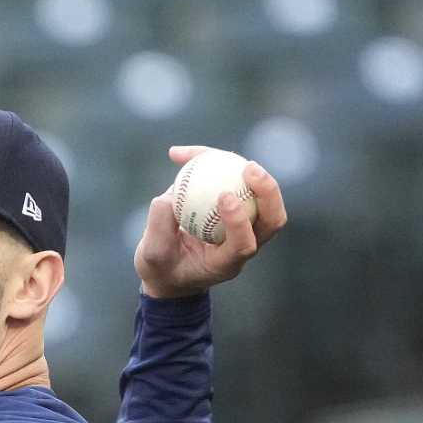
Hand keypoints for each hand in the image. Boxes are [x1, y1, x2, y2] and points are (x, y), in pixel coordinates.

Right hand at [134, 146, 288, 300]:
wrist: (170, 269)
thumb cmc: (162, 267)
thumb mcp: (151, 255)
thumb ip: (160, 226)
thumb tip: (171, 194)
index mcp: (226, 264)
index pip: (243, 244)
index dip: (239, 220)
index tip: (223, 196)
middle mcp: (243, 246)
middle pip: (272, 219)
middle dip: (268, 192)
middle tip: (249, 168)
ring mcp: (246, 228)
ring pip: (263, 198)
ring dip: (250, 173)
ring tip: (226, 154)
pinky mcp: (238, 209)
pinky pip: (238, 183)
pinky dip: (220, 165)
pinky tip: (189, 153)